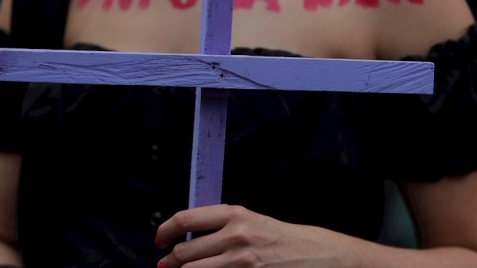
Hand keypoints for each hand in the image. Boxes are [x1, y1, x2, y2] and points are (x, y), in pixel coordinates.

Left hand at [155, 204, 355, 267]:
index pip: (185, 219)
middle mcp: (236, 235)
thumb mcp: (251, 221)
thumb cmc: (281, 239)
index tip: (159, 240)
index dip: (165, 231)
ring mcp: (241, 262)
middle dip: (169, 263)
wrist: (317, 255)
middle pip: (184, 252)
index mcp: (235, 214)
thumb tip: (186, 238)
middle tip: (164, 266)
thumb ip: (220, 225)